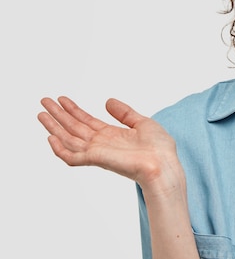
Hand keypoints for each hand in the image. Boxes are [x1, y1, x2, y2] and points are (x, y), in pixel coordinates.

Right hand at [37, 96, 182, 193]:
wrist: (164, 164)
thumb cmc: (159, 148)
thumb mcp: (142, 122)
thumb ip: (124, 113)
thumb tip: (108, 101)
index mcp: (111, 135)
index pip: (87, 121)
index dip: (74, 109)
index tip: (62, 99)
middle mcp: (101, 144)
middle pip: (74, 127)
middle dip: (59, 114)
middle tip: (44, 101)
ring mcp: (97, 152)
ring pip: (68, 139)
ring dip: (54, 126)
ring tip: (42, 113)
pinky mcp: (96, 159)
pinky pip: (72, 157)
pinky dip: (60, 149)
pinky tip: (50, 137)